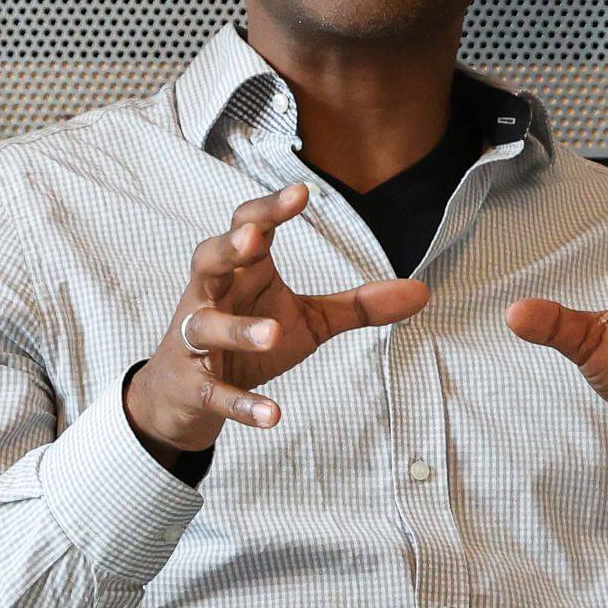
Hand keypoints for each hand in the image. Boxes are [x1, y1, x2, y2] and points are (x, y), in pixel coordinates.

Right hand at [121, 182, 427, 455]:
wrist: (185, 396)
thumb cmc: (249, 340)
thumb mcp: (308, 321)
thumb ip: (358, 305)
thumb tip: (423, 292)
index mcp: (241, 272)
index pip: (248, 227)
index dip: (270, 210)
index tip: (302, 193)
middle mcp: (211, 296)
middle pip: (209, 259)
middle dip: (227, 248)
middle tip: (252, 239)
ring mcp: (196, 341)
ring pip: (207, 326)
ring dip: (238, 329)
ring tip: (272, 333)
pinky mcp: (194, 386)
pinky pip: (215, 392)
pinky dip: (241, 403)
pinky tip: (273, 414)